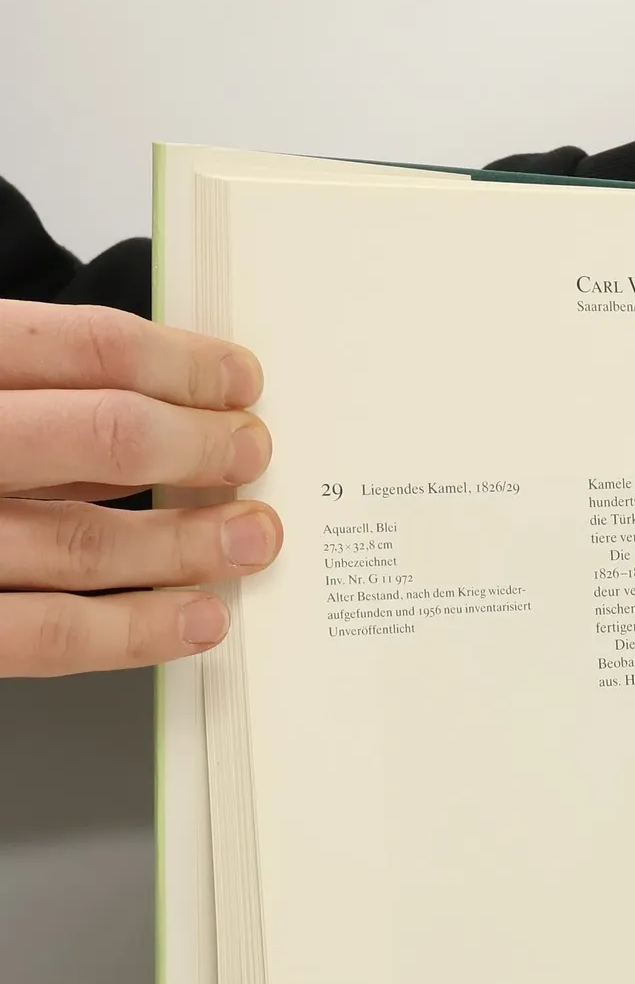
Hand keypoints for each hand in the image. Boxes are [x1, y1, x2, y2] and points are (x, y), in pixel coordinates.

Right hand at [0, 299, 280, 676]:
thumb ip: (33, 391)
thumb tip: (167, 414)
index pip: (84, 346)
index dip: (182, 364)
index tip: (240, 381)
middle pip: (101, 434)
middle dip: (200, 446)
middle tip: (253, 454)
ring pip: (81, 542)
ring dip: (185, 545)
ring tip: (249, 539)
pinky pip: (40, 637)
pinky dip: (132, 632)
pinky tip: (196, 618)